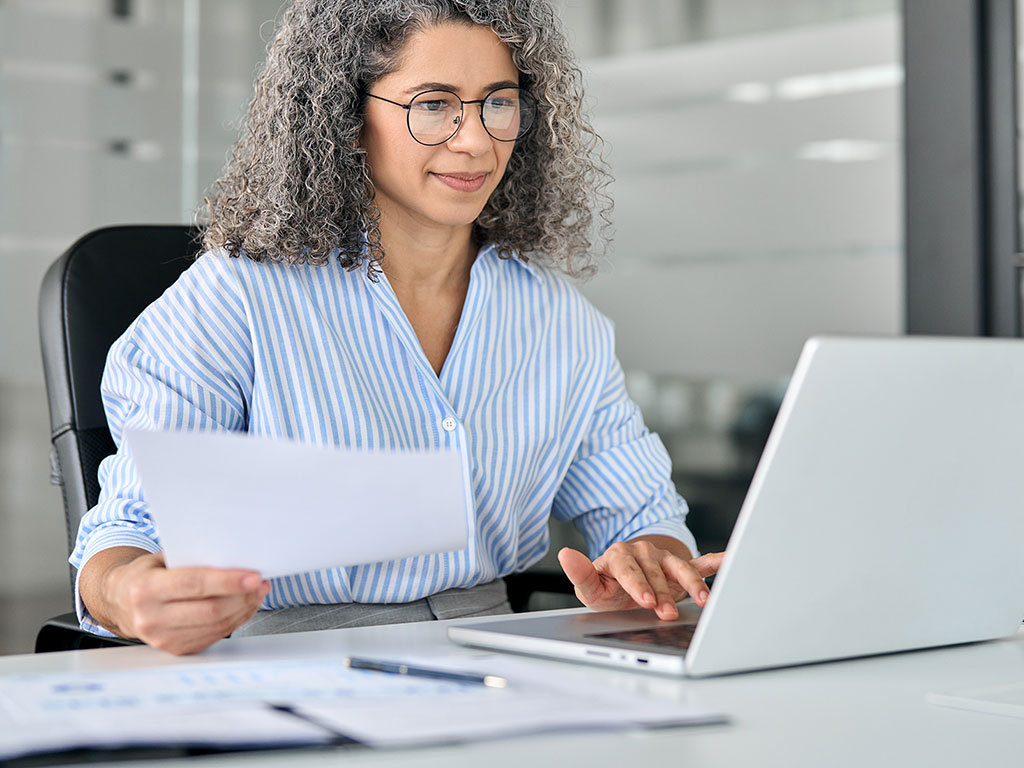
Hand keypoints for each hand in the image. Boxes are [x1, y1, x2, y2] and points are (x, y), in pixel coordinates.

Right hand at [102, 552, 269, 654]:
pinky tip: (244, 606)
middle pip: (210, 610)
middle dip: (242, 596)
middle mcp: (151, 618)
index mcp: (146, 589)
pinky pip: (214, 636)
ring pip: (216, 625)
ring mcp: (162, 639)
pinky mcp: (176, 649)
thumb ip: (191, 557)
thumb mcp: (161, 558)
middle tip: (260, 582)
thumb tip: (234, 555)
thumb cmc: (146, 574)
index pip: (194, 585)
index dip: (228, 581)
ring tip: (257, 592)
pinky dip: (235, 620)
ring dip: (243, 608)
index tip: (253, 576)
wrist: (120, 602)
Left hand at [557, 541, 723, 620]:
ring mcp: (664, 558)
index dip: (637, 583)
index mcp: (619, 555)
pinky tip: (730, 560)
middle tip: (667, 615)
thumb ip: (581, 574)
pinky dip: (715, 563)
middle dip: (663, 594)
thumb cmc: (607, 589)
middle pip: (655, 573)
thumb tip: (565, 554)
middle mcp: (643, 553)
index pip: (628, 567)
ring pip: (680, 568)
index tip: (645, 599)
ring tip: (703, 601)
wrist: (626, 586)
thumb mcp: (591, 588)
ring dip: (692, 584)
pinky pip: (701, 563)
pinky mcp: (682, 566)